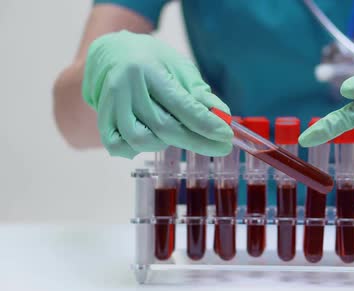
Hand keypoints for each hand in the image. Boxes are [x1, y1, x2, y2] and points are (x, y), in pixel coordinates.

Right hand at [82, 30, 232, 157]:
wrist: (113, 53)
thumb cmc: (152, 61)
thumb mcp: (179, 67)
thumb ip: (199, 93)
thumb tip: (222, 116)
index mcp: (147, 69)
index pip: (180, 104)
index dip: (205, 123)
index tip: (225, 134)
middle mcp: (125, 88)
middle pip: (164, 127)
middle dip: (198, 142)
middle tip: (221, 147)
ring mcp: (110, 105)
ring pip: (141, 140)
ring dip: (166, 143)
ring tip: (178, 131)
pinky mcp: (102, 119)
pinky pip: (119, 146)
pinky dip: (138, 149)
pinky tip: (152, 138)